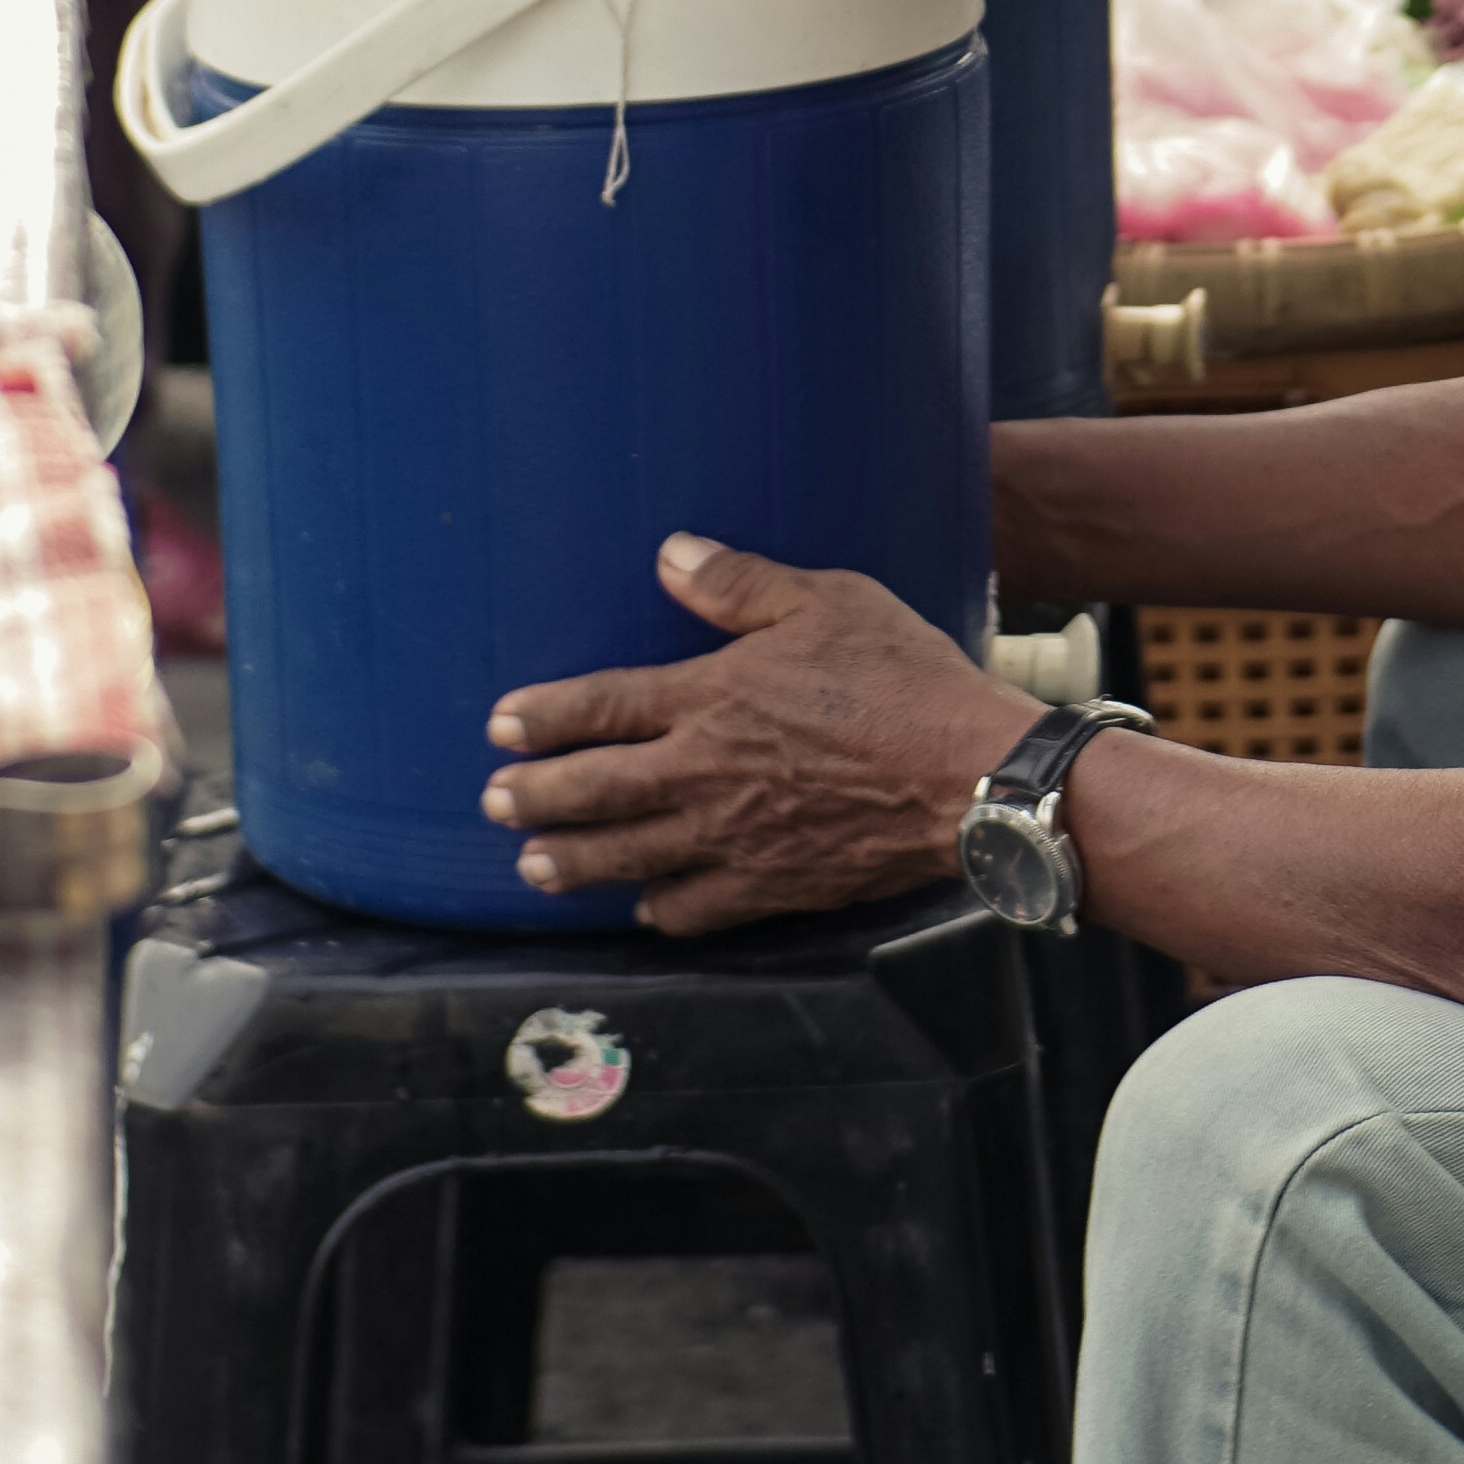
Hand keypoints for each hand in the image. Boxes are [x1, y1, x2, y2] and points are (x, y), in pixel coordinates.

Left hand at [481, 534, 1034, 934]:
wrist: (968, 775)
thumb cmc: (903, 679)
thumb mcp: (829, 601)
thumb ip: (740, 585)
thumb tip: (672, 554)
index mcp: (713, 698)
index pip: (601, 707)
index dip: (544, 717)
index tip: (500, 726)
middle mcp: (705, 773)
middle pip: (594, 790)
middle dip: (534, 796)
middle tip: (495, 802)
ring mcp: (732, 838)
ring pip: (626, 857)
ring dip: (571, 862)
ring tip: (533, 867)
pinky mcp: (770, 885)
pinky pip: (694, 908)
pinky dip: (659, 909)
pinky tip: (646, 907)